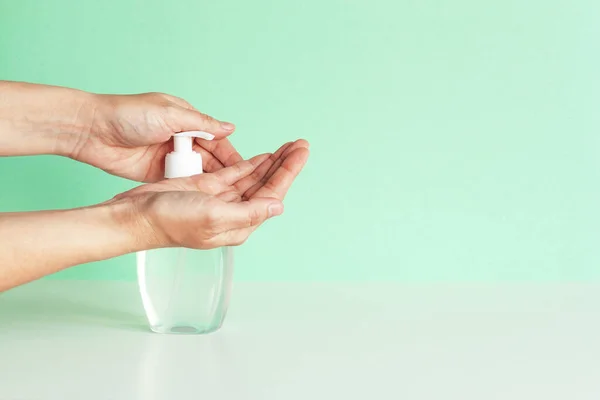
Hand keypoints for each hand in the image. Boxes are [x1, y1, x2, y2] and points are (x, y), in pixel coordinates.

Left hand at [71, 92, 243, 181]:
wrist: (92, 131)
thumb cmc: (128, 115)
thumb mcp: (170, 114)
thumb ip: (201, 122)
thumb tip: (229, 127)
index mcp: (185, 120)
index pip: (215, 138)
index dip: (230, 154)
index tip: (246, 169)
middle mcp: (179, 138)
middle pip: (208, 157)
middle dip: (223, 171)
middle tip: (239, 188)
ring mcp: (167, 156)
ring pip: (194, 171)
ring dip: (207, 181)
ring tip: (223, 196)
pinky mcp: (155, 173)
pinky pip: (178, 181)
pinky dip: (188, 188)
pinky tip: (200, 198)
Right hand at [115, 141, 308, 247]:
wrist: (137, 216)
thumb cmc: (172, 221)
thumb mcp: (215, 216)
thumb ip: (249, 211)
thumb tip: (278, 206)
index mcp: (240, 223)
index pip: (272, 195)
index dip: (289, 172)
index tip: (301, 152)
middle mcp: (234, 212)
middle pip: (267, 185)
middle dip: (285, 164)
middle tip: (301, 144)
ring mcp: (221, 199)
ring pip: (254, 178)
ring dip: (271, 162)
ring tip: (288, 146)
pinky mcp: (207, 187)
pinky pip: (235, 174)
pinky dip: (250, 164)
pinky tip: (264, 156)